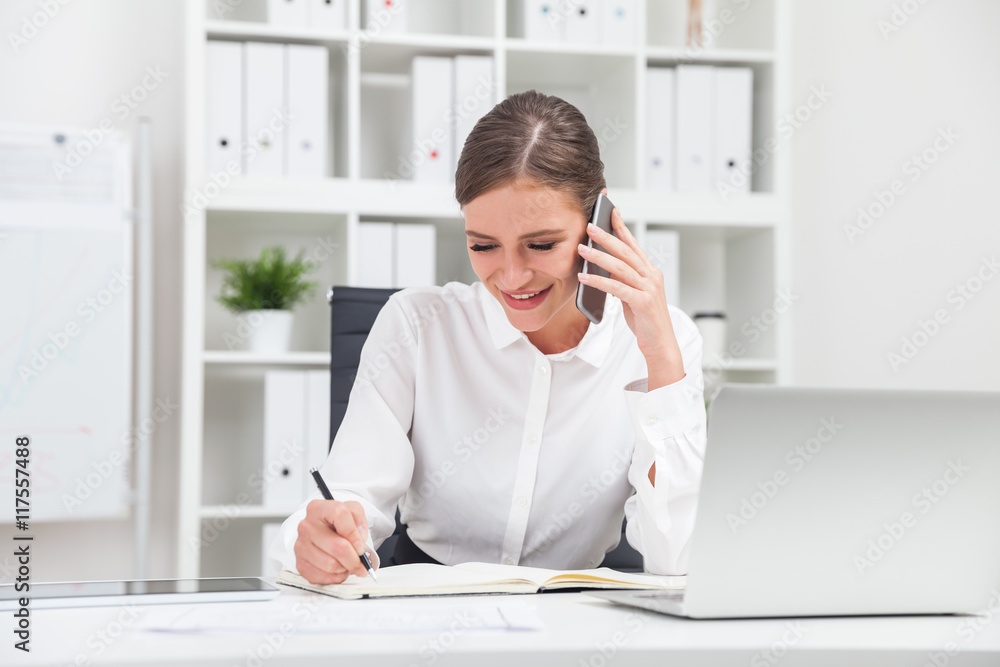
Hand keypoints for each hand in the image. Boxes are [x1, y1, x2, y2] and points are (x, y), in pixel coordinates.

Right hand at [294, 499, 372, 584]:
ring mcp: (301, 545)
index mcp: (318, 508)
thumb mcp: (352, 511)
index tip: (361, 546)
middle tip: (361, 563)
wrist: (324, 531)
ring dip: (345, 568)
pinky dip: (336, 577)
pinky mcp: (300, 563)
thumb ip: (359, 519)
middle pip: (338, 547)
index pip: (340, 515)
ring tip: (347, 562)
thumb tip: (360, 537)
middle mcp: (307, 526)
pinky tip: (338, 569)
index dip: (354, 533)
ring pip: (331, 565)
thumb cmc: (338, 522)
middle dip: (355, 559)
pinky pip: (323, 577)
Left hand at [577, 191, 684, 389]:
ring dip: (598, 257)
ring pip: (620, 267)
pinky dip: (599, 281)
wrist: (661, 345)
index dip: (622, 227)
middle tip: (589, 226)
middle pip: (626, 251)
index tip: (611, 212)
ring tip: (581, 250)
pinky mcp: (642, 302)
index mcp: (651, 272)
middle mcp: (652, 276)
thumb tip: (603, 268)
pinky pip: (617, 288)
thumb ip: (623, 281)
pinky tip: (584, 278)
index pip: (634, 245)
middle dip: (606, 236)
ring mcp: (649, 288)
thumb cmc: (646, 321)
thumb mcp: (633, 296)